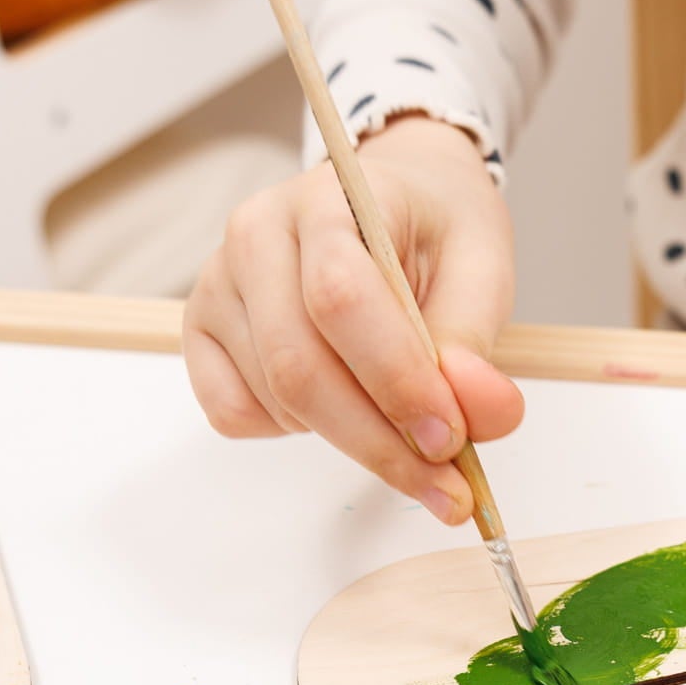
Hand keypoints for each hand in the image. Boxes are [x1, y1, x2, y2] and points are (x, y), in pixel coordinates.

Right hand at [184, 117, 522, 521]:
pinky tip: (341, 404)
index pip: (340, 299)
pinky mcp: (203, 330)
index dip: (396, 380)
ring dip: (350, 439)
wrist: (401, 200)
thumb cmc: (437, 230)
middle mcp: (256, 234)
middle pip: (298, 365)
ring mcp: (219, 283)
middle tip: (446, 484)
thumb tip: (483, 414)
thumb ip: (474, 344)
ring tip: (403, 424)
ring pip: (273, 399)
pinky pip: (234, 411)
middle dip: (379, 442)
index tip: (451, 438)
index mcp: (329, 200)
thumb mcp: (481, 270)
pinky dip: (294, 432)